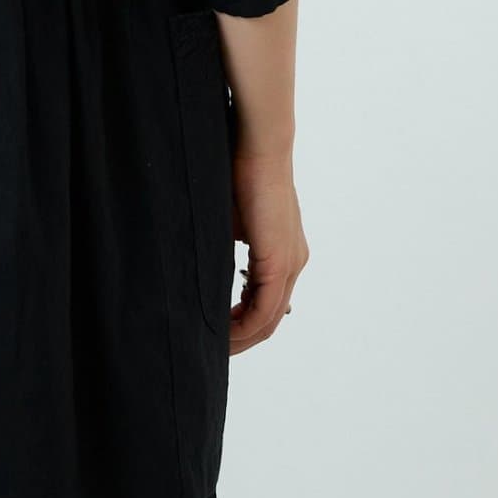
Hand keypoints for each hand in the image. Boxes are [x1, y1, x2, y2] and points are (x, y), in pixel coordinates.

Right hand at [228, 148, 307, 354]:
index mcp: (282, 252)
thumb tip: (204, 263)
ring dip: (242, 337)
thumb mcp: (230, 220)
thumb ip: (226, 246)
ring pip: (269, 319)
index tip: (217, 330)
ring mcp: (290, 264)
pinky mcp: (280, 262)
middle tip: (214, 349)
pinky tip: (222, 331)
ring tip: (214, 346)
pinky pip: (264, 309)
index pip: (266, 301)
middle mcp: (293, 262)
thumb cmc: (238, 173)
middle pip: (271, 318)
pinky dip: (244, 325)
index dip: (242, 321)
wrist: (258, 148)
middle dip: (242, 338)